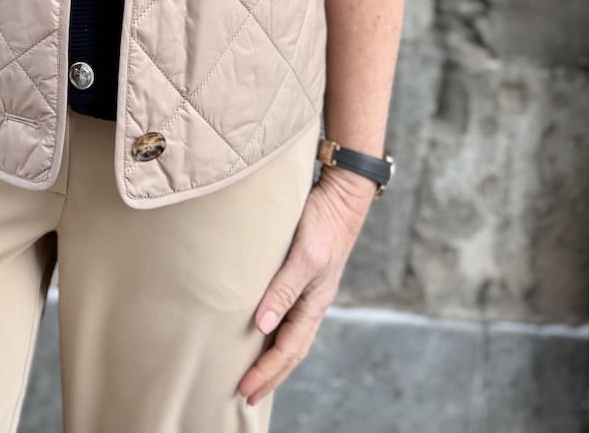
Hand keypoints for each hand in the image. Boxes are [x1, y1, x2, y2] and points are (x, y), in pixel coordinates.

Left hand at [238, 166, 372, 405]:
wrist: (342, 194)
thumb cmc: (325, 222)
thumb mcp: (304, 256)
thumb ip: (284, 289)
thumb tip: (263, 325)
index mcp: (315, 304)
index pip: (288, 350)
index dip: (267, 372)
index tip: (245, 389)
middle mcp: (313, 302)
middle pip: (292, 350)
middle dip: (271, 375)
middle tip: (247, 394)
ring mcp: (310, 290)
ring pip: (291, 335)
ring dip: (274, 357)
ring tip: (254, 372)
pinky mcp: (304, 275)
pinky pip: (289, 315)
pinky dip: (276, 332)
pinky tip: (263, 330)